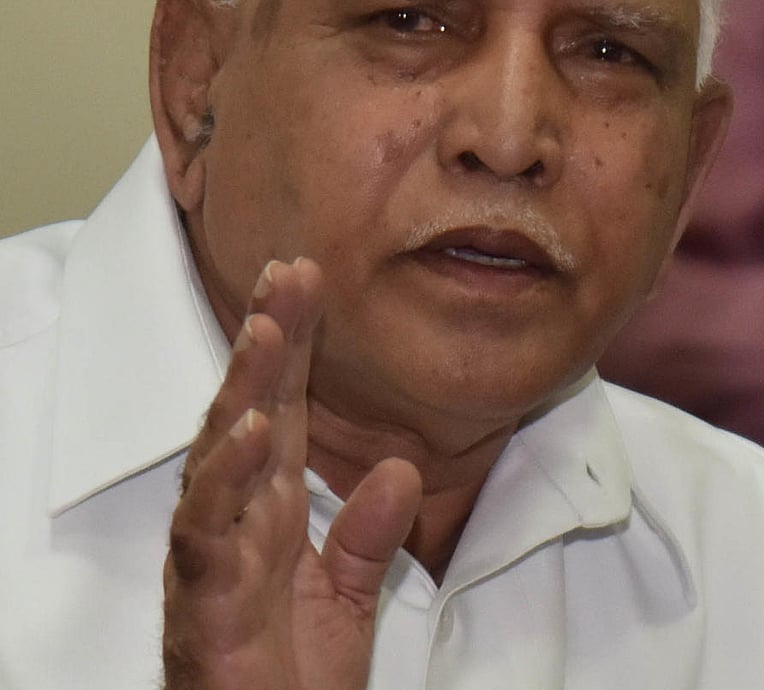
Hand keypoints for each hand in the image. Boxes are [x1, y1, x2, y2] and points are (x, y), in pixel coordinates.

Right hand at [162, 258, 422, 689]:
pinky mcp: (203, 599)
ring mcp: (214, 552)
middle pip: (249, 408)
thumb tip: (404, 468)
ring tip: (268, 329)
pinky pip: (208, 529)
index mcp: (270, 505)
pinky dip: (227, 477)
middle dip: (267, 338)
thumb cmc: (292, 677)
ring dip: (242, 389)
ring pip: (219, 454)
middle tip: (288, 272)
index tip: (307, 277)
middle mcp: (237, 515)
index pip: (283, 405)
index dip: (293, 343)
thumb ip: (370, 532)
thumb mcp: (349, 593)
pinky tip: (252, 429)